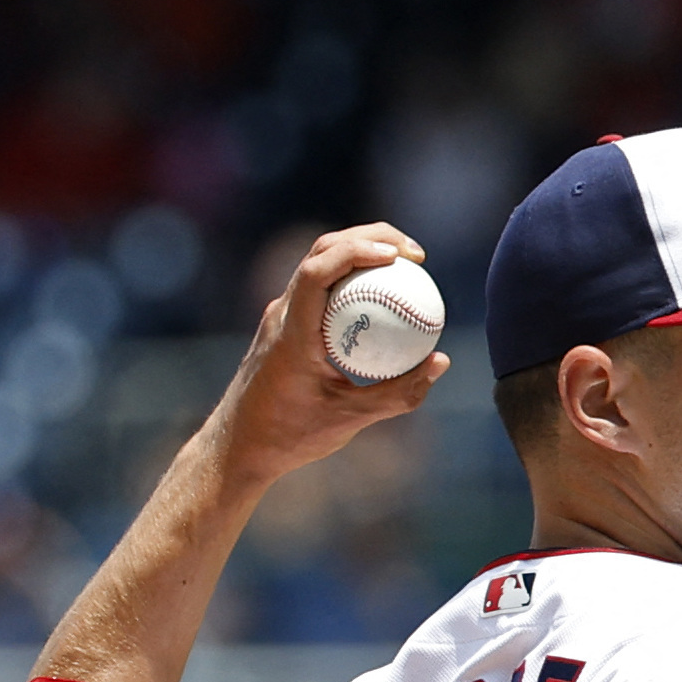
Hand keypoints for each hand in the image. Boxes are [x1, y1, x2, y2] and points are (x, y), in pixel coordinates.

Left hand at [204, 224, 449, 489]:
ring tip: (405, 263)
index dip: (356, 251)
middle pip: (321, 251)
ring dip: (359, 250)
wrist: (241, 444)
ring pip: (319, 262)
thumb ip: (399, 394)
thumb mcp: (351, 420)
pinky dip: (353, 278)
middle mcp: (281, 313)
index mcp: (291, 333)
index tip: (398, 256)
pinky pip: (322, 286)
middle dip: (368, 237)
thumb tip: (440, 361)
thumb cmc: (292, 436)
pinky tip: (383, 295)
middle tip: (415, 253)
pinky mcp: (286, 322)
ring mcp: (281, 314)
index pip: (317, 272)